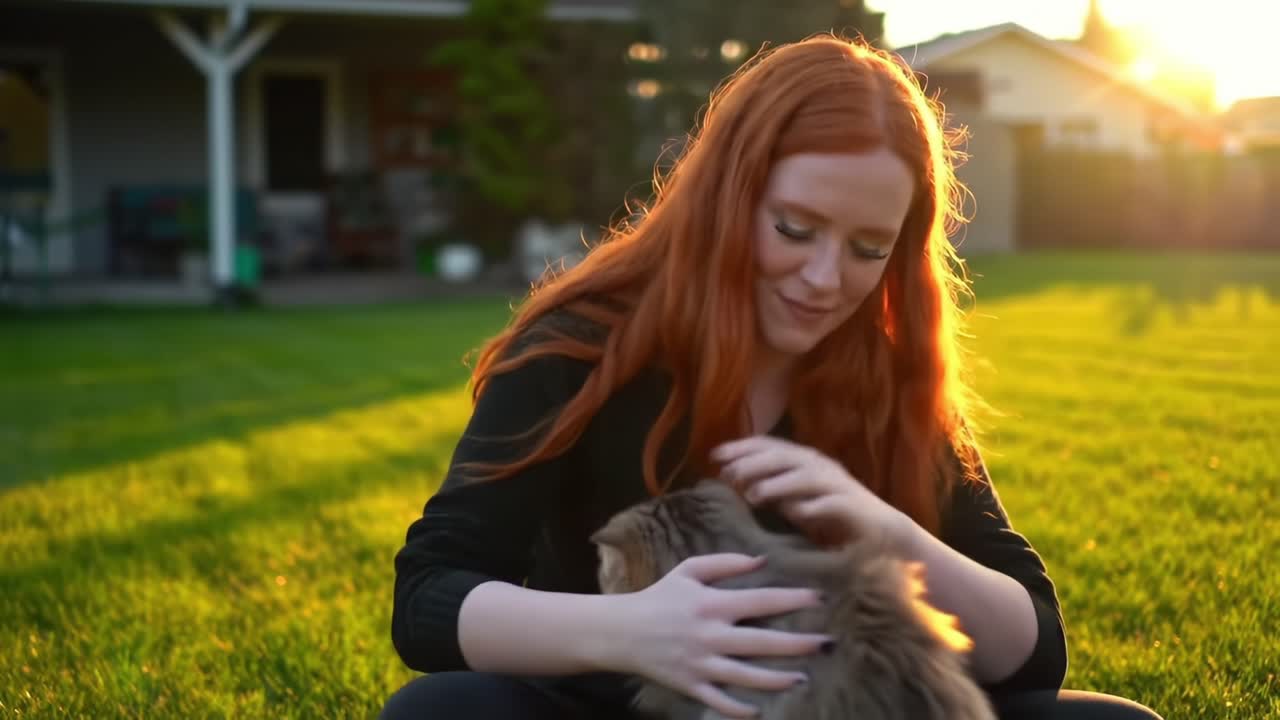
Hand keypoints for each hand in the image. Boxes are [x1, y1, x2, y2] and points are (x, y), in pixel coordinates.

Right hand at [608, 553, 828, 717]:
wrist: (621, 631)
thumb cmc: (660, 597)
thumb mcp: (689, 571)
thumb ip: (725, 563)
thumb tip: (762, 560)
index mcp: (711, 604)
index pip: (761, 601)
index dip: (792, 600)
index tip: (819, 598)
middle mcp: (710, 635)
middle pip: (762, 643)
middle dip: (798, 644)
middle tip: (827, 644)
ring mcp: (701, 664)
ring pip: (746, 676)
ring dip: (777, 679)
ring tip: (803, 677)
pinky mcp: (690, 685)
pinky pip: (720, 702)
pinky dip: (739, 709)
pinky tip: (760, 709)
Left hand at [712, 436, 908, 547]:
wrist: (881, 533)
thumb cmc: (831, 516)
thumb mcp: (794, 499)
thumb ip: (769, 488)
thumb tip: (732, 480)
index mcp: (805, 461)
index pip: (770, 446)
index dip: (743, 447)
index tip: (715, 456)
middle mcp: (821, 467)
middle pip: (784, 457)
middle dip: (754, 463)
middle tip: (728, 474)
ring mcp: (838, 486)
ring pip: (806, 476)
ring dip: (778, 484)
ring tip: (753, 496)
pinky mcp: (854, 508)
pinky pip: (832, 504)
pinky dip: (813, 507)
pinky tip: (795, 514)